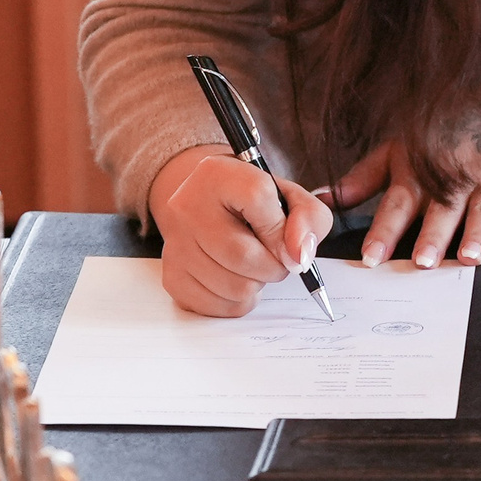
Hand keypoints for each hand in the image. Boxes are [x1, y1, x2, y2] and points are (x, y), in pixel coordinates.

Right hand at [147, 145, 336, 317]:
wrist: (205, 205)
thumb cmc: (252, 204)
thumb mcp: (287, 195)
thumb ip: (309, 217)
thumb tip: (300, 255)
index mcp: (217, 174)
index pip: (257, 197)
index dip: (282, 228)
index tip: (291, 243)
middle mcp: (186, 206)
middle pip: (243, 255)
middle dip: (274, 266)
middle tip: (276, 259)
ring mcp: (175, 244)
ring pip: (233, 287)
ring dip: (257, 285)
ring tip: (253, 266)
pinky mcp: (172, 276)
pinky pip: (218, 307)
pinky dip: (238, 301)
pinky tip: (236, 279)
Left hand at [334, 80, 480, 268]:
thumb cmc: (440, 143)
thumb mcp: (397, 153)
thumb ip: (361, 180)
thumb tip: (319, 199)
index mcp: (420, 172)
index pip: (398, 203)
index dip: (385, 230)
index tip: (372, 257)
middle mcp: (455, 176)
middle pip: (442, 209)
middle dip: (433, 236)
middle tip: (424, 262)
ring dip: (476, 233)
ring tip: (468, 257)